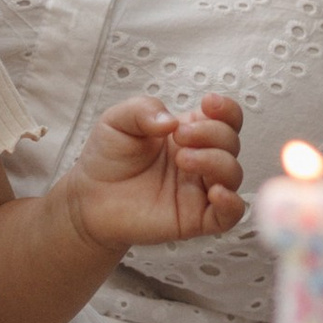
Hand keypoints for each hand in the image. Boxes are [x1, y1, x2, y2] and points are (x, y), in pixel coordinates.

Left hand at [58, 92, 244, 256]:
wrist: (89, 199)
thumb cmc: (107, 158)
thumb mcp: (118, 120)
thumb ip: (144, 110)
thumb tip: (173, 122)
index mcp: (190, 133)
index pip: (226, 118)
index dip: (226, 109)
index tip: (208, 103)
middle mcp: (201, 159)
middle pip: (231, 142)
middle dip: (211, 133)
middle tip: (179, 136)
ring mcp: (200, 189)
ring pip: (233, 174)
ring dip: (216, 161)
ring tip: (183, 159)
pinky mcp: (196, 219)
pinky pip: (230, 215)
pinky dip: (232, 203)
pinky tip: (215, 193)